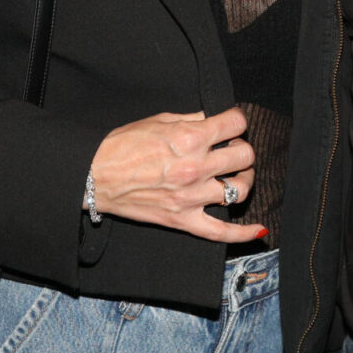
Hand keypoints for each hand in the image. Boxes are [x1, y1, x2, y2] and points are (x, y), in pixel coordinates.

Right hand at [88, 108, 265, 242]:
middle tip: (231, 148)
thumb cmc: (122, 146)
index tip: (231, 124)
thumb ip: (192, 119)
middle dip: (242, 148)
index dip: (236, 120)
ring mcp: (191, 197)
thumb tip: (214, 119)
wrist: (94, 175)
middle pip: (244, 155)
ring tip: (236, 175)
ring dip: (243, 179)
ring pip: (240, 190)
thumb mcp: (159, 120)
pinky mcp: (183, 220)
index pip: (236, 124)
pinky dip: (242, 233)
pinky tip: (257, 229)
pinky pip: (221, 232)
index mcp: (190, 137)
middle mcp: (196, 167)